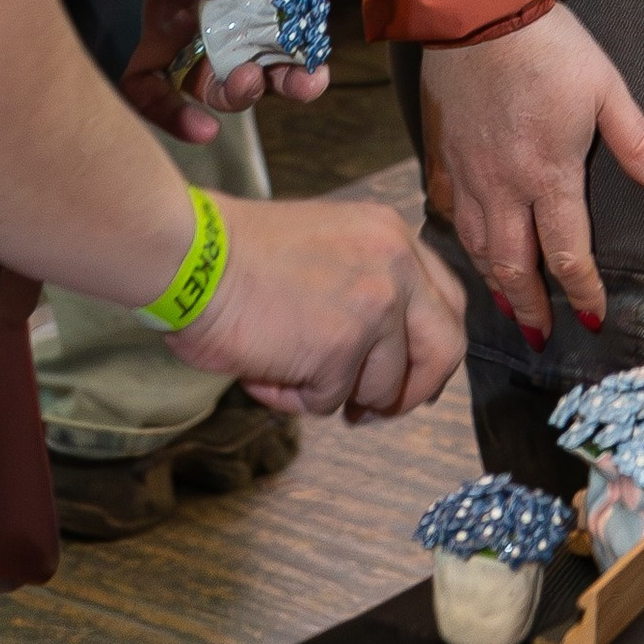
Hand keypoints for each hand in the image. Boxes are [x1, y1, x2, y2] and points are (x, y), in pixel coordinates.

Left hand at [121, 0, 328, 139]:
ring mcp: (160, 40)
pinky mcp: (125, 69)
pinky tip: (204, 129)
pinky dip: (183, 119)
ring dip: (241, 89)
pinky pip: (157, 103)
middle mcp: (188, 4)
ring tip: (244, 84)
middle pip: (251, 42)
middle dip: (286, 64)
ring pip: (215, 79)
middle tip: (306, 78)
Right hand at [172, 192, 463, 421]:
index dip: (431, 348)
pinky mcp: (342, 348)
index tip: (411, 374)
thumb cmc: (238, 254)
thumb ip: (366, 282)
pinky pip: (330, 402)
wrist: (195, 257)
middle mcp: (395, 265)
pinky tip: (265, 368)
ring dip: (332, 391)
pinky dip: (295, 398)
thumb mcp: (328, 244)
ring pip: (381, 386)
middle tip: (371, 409)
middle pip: (445, 348)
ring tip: (283, 364)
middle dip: (411, 391)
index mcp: (390, 234)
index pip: (448, 301)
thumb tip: (387, 352)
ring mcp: (374, 307)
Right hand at [419, 2, 643, 345]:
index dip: (584, 291)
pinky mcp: (442, 150)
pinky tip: (467, 244)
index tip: (595, 317)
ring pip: (477, 246)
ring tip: (506, 305)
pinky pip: (448, 207)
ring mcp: (468, 171)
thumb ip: (637, 144)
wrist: (479, 10)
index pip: (568, 254)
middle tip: (539, 336)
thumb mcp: (607, 88)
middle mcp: (504, 187)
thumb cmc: (550, 46)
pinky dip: (459, 235)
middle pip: (514, 266)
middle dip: (530, 307)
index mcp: (549, 177)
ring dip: (494, 282)